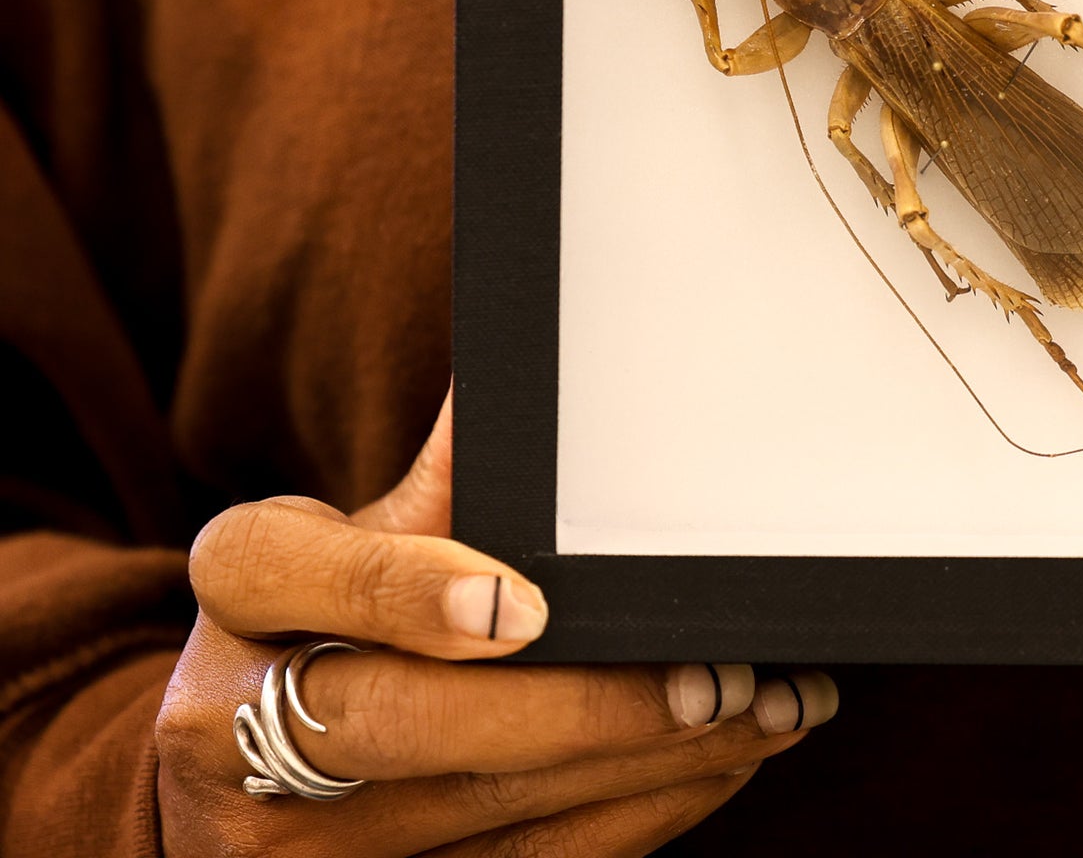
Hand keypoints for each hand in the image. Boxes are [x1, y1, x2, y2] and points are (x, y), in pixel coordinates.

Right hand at [157, 394, 834, 854]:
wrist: (247, 751)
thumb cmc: (331, 608)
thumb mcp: (360, 525)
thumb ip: (451, 463)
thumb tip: (548, 359)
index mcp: (236, 591)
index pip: (304, 578)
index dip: (412, 594)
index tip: (526, 604)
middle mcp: (231, 730)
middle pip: (406, 724)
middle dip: (579, 707)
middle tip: (713, 673)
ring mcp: (294, 844)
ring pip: (487, 809)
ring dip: (646, 764)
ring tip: (764, 709)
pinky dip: (637, 814)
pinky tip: (719, 764)